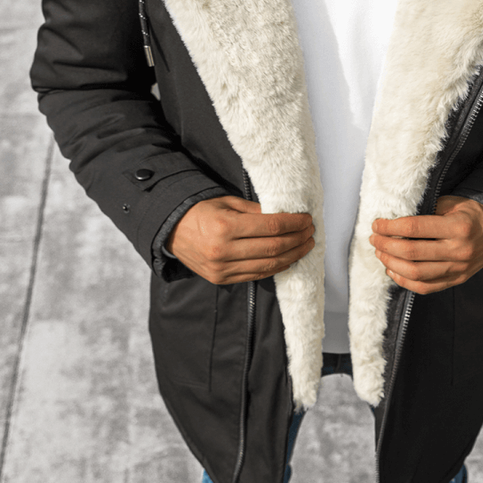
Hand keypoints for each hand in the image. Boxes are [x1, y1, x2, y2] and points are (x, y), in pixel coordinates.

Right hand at [168, 196, 314, 283]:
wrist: (173, 231)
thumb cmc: (201, 213)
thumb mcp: (227, 203)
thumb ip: (255, 211)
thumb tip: (285, 216)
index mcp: (225, 226)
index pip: (271, 226)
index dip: (294, 224)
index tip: (307, 220)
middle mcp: (224, 250)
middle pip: (274, 247)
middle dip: (298, 240)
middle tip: (310, 233)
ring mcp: (222, 268)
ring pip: (269, 264)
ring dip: (292, 256)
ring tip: (305, 246)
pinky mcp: (222, 279)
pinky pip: (257, 275)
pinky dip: (276, 267)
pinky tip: (288, 259)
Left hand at [370, 196, 482, 294]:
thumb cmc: (470, 213)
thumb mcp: (452, 203)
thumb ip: (426, 212)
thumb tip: (394, 221)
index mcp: (459, 227)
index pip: (415, 228)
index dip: (390, 227)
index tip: (377, 224)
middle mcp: (459, 251)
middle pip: (412, 253)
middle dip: (386, 246)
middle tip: (374, 238)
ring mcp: (458, 269)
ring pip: (415, 273)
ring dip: (391, 263)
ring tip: (380, 253)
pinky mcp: (456, 280)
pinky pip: (425, 287)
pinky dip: (404, 281)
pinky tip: (392, 270)